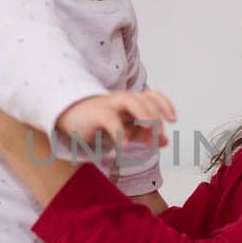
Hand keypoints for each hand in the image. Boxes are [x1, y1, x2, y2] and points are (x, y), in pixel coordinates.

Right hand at [56, 91, 176, 160]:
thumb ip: (144, 135)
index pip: (152, 97)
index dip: (165, 105)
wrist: (68, 119)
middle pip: (144, 98)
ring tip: (150, 128)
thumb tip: (165, 141)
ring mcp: (108, 104)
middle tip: (159, 133)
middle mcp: (121, 100)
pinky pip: (109, 119)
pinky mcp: (95, 114)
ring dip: (143, 113)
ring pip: (130, 100)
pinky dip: (120, 131)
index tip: (173, 120)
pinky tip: (126, 145)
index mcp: (131, 103)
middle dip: (155, 114)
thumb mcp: (124, 131)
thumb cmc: (97, 124)